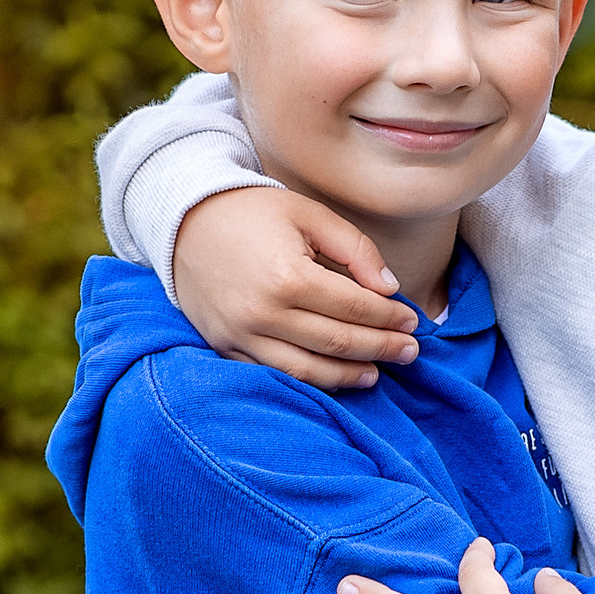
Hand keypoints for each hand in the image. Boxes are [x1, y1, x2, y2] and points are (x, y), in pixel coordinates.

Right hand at [175, 187, 419, 390]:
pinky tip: (333, 377)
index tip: (412, 321)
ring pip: (308, 370)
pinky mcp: (224, 345)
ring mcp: (241, 335)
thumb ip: (356, 249)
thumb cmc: (251, 212)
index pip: (354, 308)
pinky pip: (273, 374)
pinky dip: (308, 381)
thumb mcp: (310, 214)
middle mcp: (263, 313)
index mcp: (287, 276)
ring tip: (377, 373)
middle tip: (410, 351)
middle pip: (338, 342)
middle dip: (381, 349)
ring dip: (349, 376)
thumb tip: (390, 288)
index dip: (389, 318)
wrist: (182, 220)